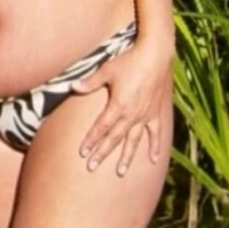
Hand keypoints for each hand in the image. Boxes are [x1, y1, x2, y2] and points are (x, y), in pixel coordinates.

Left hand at [73, 43, 171, 176]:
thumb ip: (90, 82)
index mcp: (118, 106)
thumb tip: (72, 86)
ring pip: (134, 141)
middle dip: (102, 153)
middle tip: (92, 166)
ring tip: (120, 171)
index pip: (101, 128)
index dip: (91, 140)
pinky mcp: (156, 113)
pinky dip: (155, 146)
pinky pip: (155, 133)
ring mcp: (145, 116)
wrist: (156, 55)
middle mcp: (131, 115)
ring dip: (126, 157)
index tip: (82, 152)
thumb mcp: (106, 71)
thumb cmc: (130, 61)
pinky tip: (154, 160)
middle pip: (114, 138)